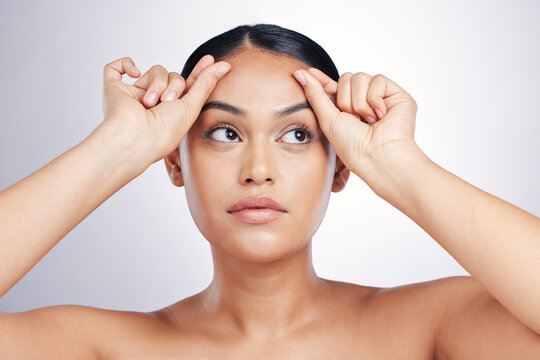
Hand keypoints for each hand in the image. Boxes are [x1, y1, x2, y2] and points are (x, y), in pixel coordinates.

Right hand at [100, 55, 230, 163]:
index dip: (200, 72)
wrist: (135, 138)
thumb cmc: (164, 131)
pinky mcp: (115, 89)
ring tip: (150, 103)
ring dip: (157, 84)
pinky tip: (134, 74)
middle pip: (174, 76)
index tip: (211, 60)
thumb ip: (206, 84)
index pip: (189, 86)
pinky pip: (118, 67)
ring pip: (155, 71)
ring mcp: (134, 95)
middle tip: (168, 101)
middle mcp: (155, 102)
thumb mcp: (192, 107)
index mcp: (173, 111)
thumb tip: (224, 65)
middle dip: (175, 85)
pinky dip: (126, 64)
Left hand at [293, 68, 418, 181]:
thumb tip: (301, 73)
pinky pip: (378, 80)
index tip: (308, 72)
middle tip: (354, 119)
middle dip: (345, 99)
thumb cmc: (352, 145)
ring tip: (368, 121)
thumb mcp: (327, 119)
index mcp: (346, 110)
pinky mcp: (395, 94)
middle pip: (346, 78)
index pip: (333, 87)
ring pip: (360, 78)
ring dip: (359, 102)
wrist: (377, 155)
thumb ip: (315, 94)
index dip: (321, 80)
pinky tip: (381, 115)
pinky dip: (375, 99)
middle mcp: (363, 102)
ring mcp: (380, 98)